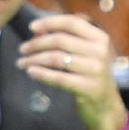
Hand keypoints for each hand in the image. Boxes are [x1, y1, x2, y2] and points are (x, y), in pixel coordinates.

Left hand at [17, 13, 125, 129]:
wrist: (106, 106)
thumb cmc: (90, 73)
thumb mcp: (86, 52)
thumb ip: (66, 38)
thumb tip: (36, 31)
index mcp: (100, 37)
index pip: (72, 23)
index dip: (50, 22)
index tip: (31, 27)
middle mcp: (100, 51)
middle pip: (60, 40)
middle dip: (37, 44)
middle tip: (22, 49)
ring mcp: (95, 70)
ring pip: (56, 58)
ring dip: (35, 59)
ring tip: (22, 62)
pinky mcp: (88, 88)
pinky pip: (59, 78)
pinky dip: (41, 74)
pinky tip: (31, 72)